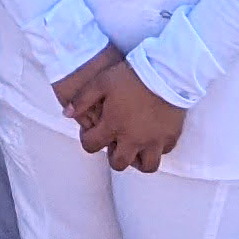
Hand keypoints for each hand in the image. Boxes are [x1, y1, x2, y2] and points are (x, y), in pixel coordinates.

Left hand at [57, 52, 187, 173]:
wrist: (167, 72)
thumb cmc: (131, 76)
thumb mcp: (101, 81)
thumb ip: (82, 99)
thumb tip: (67, 114)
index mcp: (113, 126)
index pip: (91, 146)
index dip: (87, 139)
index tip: (92, 131)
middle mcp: (133, 139)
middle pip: (119, 164)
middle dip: (114, 156)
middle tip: (116, 141)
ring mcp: (154, 141)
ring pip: (147, 166)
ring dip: (138, 160)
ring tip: (136, 146)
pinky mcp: (172, 137)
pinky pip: (164, 152)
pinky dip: (157, 148)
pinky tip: (153, 135)